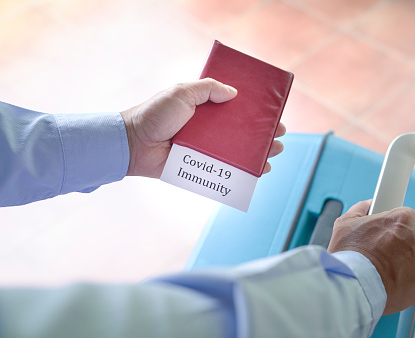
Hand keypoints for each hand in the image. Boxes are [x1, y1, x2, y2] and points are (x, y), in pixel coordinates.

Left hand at [120, 78, 285, 177]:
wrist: (135, 143)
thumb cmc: (156, 114)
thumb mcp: (182, 92)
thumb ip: (208, 88)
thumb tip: (234, 93)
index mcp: (204, 108)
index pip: (235, 108)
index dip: (253, 110)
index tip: (271, 112)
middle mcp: (208, 128)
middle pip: (242, 131)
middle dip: (262, 133)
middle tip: (280, 133)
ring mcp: (205, 148)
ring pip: (238, 151)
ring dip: (258, 152)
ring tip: (275, 151)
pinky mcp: (200, 166)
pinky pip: (225, 169)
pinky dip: (242, 171)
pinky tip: (258, 170)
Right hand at [327, 200, 414, 314]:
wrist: (355, 286)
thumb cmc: (349, 255)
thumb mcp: (345, 223)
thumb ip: (360, 209)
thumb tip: (368, 204)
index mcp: (401, 220)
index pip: (412, 216)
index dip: (401, 227)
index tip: (394, 235)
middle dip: (407, 247)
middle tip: (388, 256)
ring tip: (396, 272)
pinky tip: (408, 284)